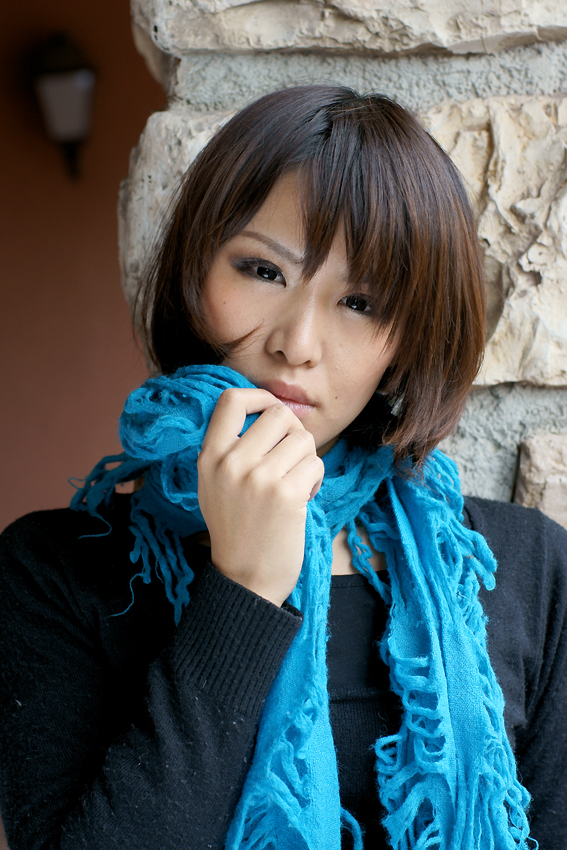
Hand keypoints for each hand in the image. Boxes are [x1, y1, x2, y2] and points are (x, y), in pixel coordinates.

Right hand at [197, 388, 324, 605]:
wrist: (245, 579)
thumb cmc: (236, 528)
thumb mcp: (214, 483)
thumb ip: (230, 447)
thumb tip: (265, 407)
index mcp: (209, 456)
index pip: (231, 399)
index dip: (259, 397)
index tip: (270, 413)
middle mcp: (230, 462)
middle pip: (279, 413)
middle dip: (294, 433)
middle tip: (291, 459)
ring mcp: (258, 478)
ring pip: (303, 438)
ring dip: (307, 459)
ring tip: (296, 483)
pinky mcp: (285, 495)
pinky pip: (315, 464)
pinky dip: (316, 479)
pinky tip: (303, 498)